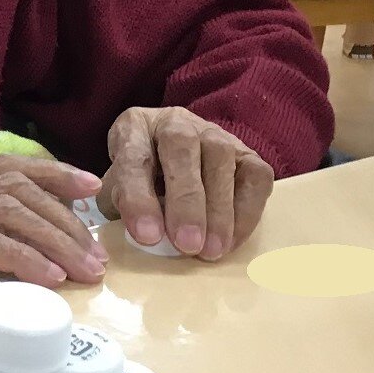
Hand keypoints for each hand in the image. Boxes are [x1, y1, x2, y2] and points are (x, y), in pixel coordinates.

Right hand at [0, 155, 108, 289]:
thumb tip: (57, 254)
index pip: (11, 167)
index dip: (54, 172)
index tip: (92, 185)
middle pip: (18, 190)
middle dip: (65, 222)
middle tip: (97, 259)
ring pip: (7, 210)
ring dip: (53, 240)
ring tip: (83, 271)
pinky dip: (22, 257)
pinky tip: (47, 278)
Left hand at [97, 107, 273, 260]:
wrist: (171, 170)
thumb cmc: (140, 186)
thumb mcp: (119, 195)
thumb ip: (126, 209)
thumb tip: (149, 238)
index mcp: (133, 128)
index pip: (133, 155)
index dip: (138, 196)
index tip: (146, 236)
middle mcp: (175, 122)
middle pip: (181, 147)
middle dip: (185, 201)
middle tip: (187, 245)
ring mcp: (214, 133)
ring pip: (221, 157)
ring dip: (218, 209)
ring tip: (212, 250)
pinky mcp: (246, 152)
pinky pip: (254, 176)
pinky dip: (246, 211)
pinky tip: (231, 241)